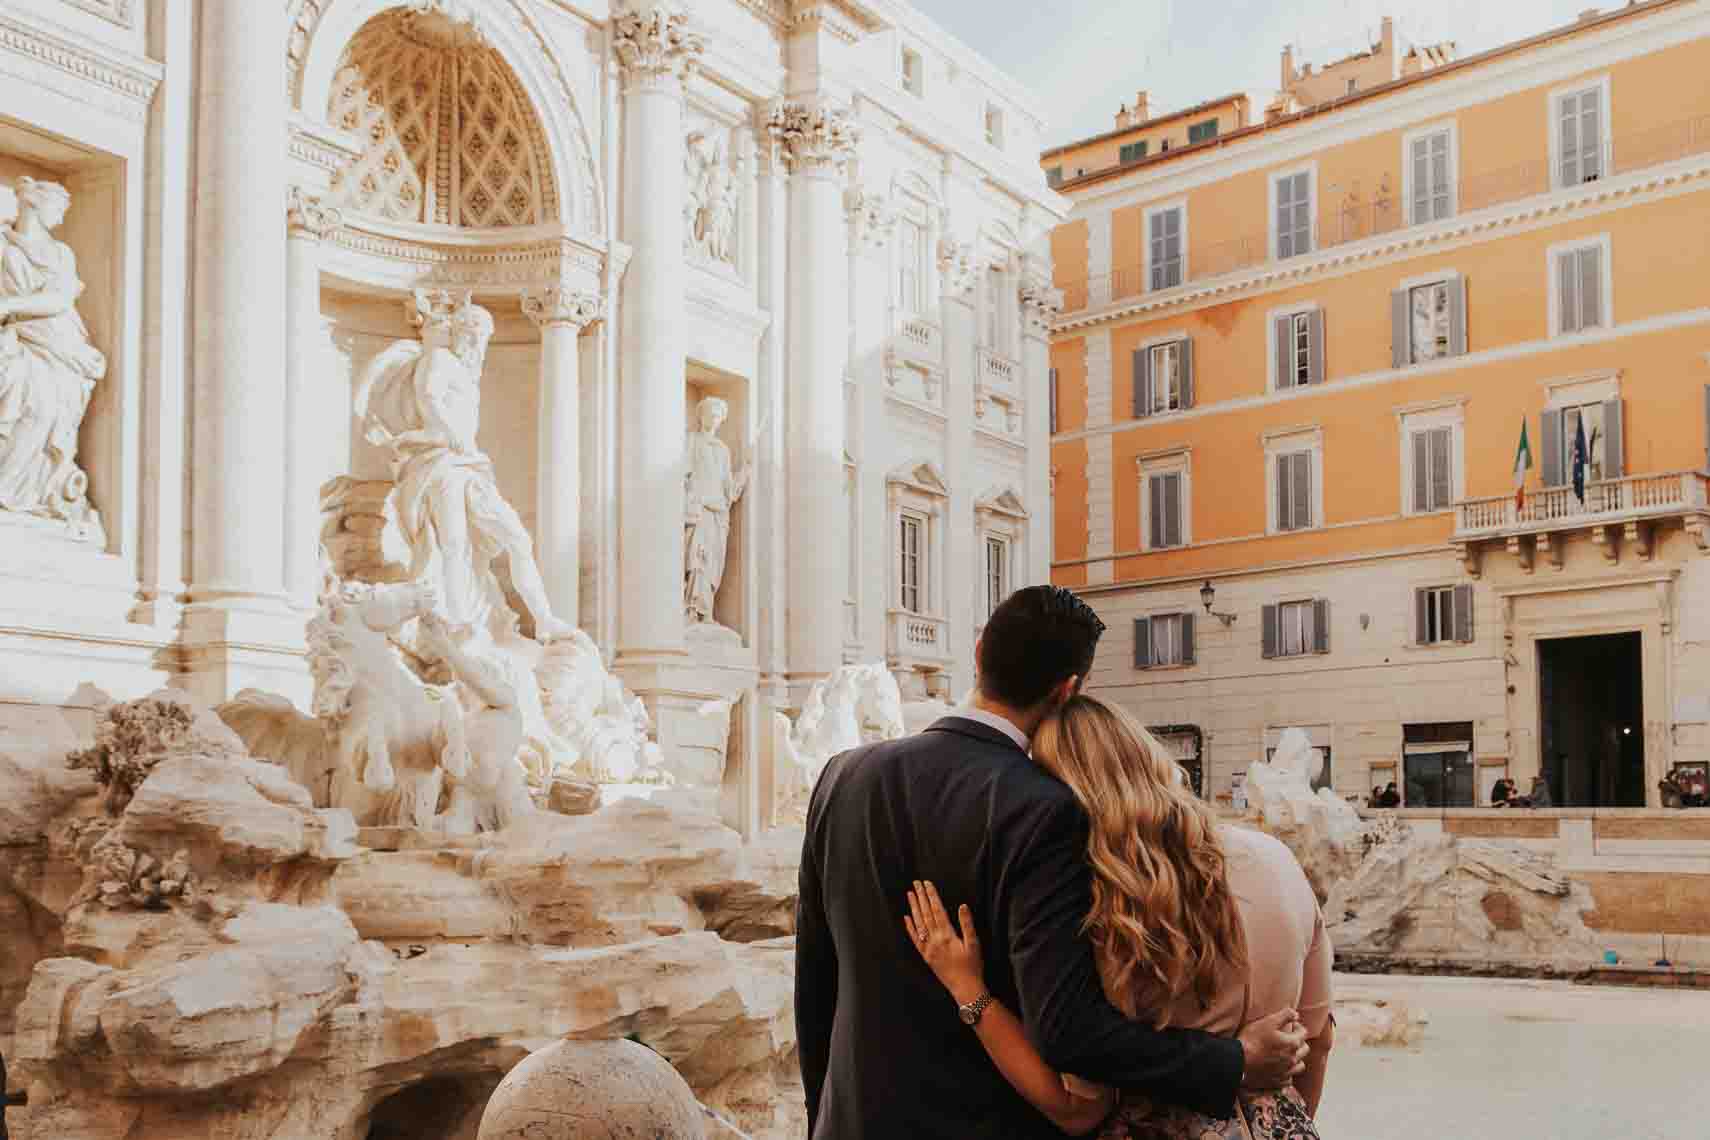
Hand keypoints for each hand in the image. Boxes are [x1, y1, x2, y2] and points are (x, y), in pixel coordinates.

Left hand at [904, 880, 984, 1005]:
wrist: (965, 988)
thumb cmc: (972, 966)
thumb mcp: (974, 944)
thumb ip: (967, 924)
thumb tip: (962, 905)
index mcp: (947, 934)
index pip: (937, 909)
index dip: (932, 895)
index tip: (927, 883)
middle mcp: (935, 939)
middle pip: (926, 914)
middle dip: (921, 897)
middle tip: (915, 883)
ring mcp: (928, 948)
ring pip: (919, 924)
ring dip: (914, 908)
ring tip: (910, 895)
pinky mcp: (926, 956)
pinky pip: (915, 940)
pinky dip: (910, 928)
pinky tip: (906, 918)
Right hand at [1236, 1007, 1308, 1089]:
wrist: (1238, 1061)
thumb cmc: (1252, 1040)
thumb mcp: (1268, 1021)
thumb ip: (1285, 1015)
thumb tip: (1296, 1014)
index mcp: (1292, 1044)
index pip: (1303, 1033)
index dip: (1297, 1026)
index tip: (1289, 1024)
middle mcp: (1292, 1059)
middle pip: (1304, 1049)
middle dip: (1299, 1042)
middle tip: (1288, 1038)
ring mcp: (1285, 1072)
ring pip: (1299, 1065)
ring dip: (1296, 1059)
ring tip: (1287, 1054)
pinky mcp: (1277, 1082)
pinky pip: (1289, 1079)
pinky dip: (1287, 1073)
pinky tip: (1280, 1069)